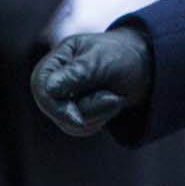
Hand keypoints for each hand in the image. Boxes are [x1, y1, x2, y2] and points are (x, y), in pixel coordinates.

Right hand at [30, 29, 151, 136]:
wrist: (143, 68)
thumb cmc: (121, 56)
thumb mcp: (103, 60)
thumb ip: (77, 73)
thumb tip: (48, 89)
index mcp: (56, 61)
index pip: (41, 89)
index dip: (57, 107)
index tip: (79, 119)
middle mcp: (54, 81)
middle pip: (56, 111)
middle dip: (90, 109)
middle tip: (114, 97)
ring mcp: (62, 99)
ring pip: (70, 123)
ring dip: (99, 113)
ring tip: (114, 96)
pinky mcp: (73, 114)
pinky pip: (81, 129)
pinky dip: (100, 119)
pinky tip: (110, 104)